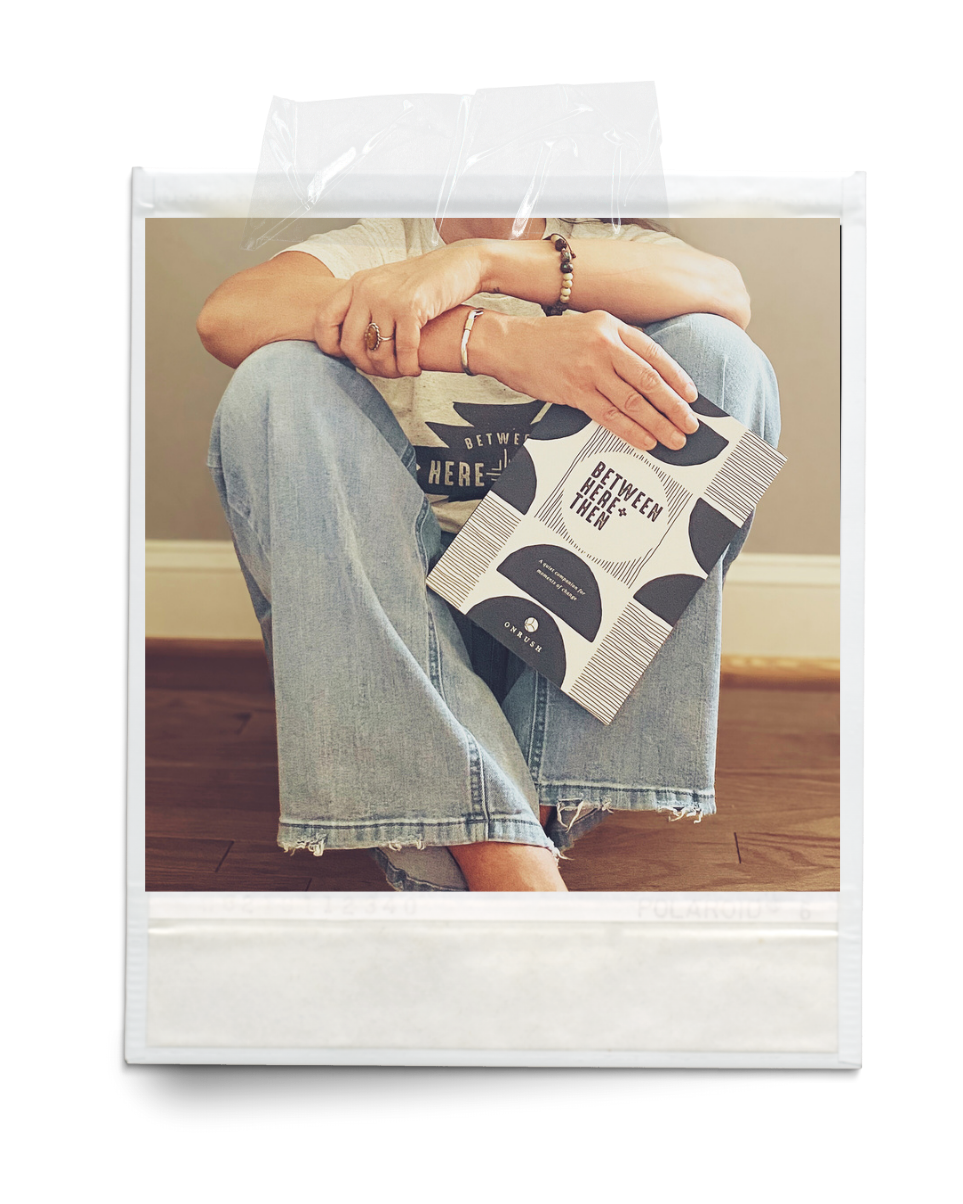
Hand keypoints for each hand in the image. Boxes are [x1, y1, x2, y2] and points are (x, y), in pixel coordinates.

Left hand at [312, 242, 488, 378]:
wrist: (460, 265)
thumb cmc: (424, 282)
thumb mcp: (386, 287)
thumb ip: (366, 307)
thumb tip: (350, 344)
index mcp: (356, 284)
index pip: (324, 320)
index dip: (330, 346)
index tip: (349, 358)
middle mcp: (367, 289)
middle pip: (350, 344)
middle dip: (367, 366)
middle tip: (383, 371)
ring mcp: (388, 298)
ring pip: (377, 352)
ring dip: (390, 370)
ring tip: (401, 371)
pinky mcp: (411, 308)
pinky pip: (403, 351)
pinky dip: (409, 367)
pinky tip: (415, 369)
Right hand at [476, 310, 699, 451]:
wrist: (509, 343)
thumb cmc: (546, 340)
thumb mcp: (588, 328)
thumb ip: (617, 346)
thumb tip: (646, 377)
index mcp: (611, 326)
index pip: (654, 355)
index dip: (677, 378)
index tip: (691, 396)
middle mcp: (604, 345)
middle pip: (649, 380)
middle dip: (674, 406)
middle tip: (689, 424)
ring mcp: (589, 369)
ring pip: (633, 400)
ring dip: (658, 423)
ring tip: (673, 438)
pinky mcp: (575, 391)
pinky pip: (610, 415)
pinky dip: (631, 430)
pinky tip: (645, 440)